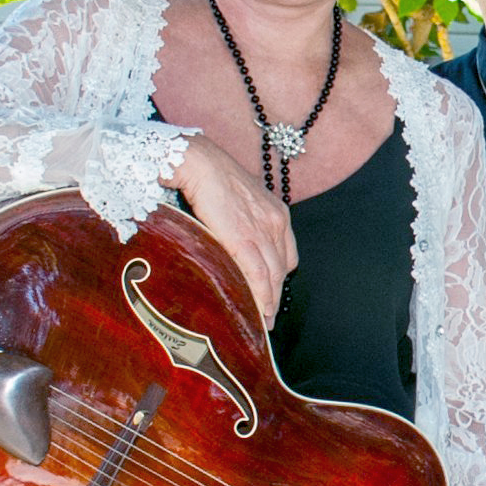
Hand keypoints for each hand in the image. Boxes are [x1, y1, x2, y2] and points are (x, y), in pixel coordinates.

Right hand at [167, 135, 295, 325]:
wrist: (199, 162)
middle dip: (275, 297)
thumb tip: (235, 248)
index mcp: (277, 214)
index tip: (271, 297)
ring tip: (261, 323)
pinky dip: (258, 296)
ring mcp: (263, 230)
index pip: (285, 255)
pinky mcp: (244, 238)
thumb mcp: (240, 201)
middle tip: (268, 321)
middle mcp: (276, 223)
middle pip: (281, 270)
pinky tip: (256, 311)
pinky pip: (257, 274)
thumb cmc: (211, 178)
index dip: (279, 280)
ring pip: (272, 276)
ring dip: (267, 303)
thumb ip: (245, 224)